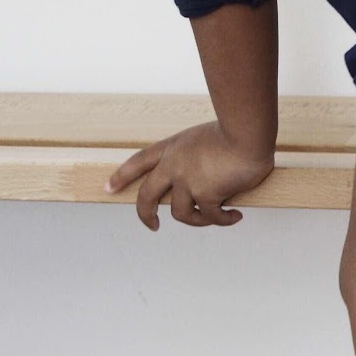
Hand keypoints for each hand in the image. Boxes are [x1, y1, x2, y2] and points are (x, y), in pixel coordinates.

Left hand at [104, 121, 273, 230]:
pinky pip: (211, 216)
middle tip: (151, 225)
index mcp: (173, 148)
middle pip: (146, 195)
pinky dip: (224, 219)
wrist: (246, 132)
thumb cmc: (237, 130)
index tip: (109, 188)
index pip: (139, 162)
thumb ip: (200, 157)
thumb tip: (211, 182)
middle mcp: (174, 165)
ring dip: (198, 221)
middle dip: (144, 214)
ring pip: (181, 213)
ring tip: (215, 217)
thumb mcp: (206, 138)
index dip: (122, 176)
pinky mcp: (205, 194)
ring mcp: (186, 181)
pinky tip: (235, 216)